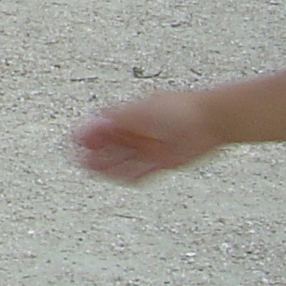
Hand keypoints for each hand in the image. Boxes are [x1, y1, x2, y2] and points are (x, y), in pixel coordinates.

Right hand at [73, 91, 223, 182]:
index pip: (103, 126)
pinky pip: (142, 172)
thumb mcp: (140, 109)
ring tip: (94, 171)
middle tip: (80, 159)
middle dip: (95, 152)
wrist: (209, 120)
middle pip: (111, 145)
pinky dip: (129, 175)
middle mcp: (139, 132)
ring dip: (109, 166)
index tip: (76, 141)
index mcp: (131, 116)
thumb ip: (117, 118)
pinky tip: (118, 177)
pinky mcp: (164, 162)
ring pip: (124, 160)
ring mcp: (151, 148)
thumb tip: (95, 120)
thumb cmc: (178, 109)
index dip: (89, 134)